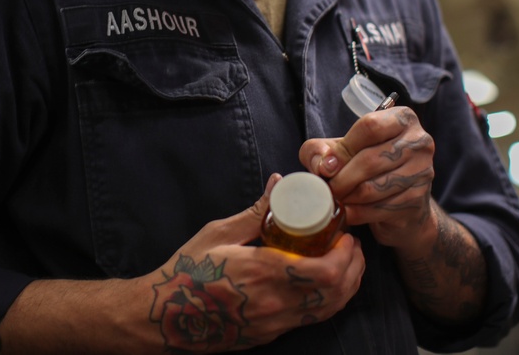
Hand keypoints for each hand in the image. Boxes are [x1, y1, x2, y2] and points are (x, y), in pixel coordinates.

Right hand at [145, 173, 365, 351]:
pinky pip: (311, 319)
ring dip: (346, 287)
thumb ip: (254, 212)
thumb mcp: (218, 234)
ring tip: (345, 263)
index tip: (346, 235)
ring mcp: (274, 323)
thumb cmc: (187, 271)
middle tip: (351, 245)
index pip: (325, 271)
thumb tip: (279, 183)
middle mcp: (275, 303)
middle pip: (335, 293)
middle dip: (353, 268)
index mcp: (264, 273)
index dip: (346, 255)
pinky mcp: (270, 334)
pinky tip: (325, 285)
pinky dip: (328, 302)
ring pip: (328, 310)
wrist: (165, 316)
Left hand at [300, 106, 436, 250]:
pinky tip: (348, 212)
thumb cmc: (369, 167)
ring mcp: (422, 171)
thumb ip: (322, 149)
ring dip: (347, 197)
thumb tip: (324, 165)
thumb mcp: (342, 149)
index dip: (344, 148)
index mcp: (402, 119)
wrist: (402, 203)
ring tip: (336, 199)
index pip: (370, 126)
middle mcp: (419, 142)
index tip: (328, 165)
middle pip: (369, 160)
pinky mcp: (418, 199)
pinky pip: (379, 208)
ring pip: (372, 188)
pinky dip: (357, 213)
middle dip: (341, 178)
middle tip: (327, 188)